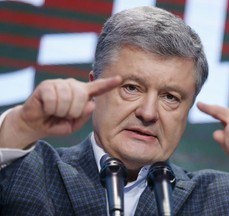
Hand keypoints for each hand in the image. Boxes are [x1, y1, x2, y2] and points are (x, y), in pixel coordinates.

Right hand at [0, 76, 121, 148]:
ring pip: (67, 99)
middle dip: (73, 111)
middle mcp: (73, 86)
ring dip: (60, 111)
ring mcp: (59, 83)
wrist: (36, 124)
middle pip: (82, 96)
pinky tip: (47, 108)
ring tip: (55, 111)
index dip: (109, 83)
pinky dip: (50, 109)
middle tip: (64, 115)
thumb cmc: (57, 123)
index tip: (120, 79)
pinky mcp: (46, 85)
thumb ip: (84, 116)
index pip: (98, 87)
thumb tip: (91, 102)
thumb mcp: (74, 124)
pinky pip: (53, 99)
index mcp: (82, 94)